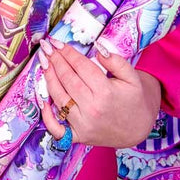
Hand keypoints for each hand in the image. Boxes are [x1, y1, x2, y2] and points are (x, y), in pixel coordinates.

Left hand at [38, 37, 161, 148]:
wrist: (137, 129)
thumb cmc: (133, 100)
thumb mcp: (132, 77)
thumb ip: (116, 61)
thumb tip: (98, 48)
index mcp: (106, 92)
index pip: (81, 66)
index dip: (67, 53)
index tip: (57, 42)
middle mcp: (92, 109)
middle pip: (67, 79)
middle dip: (55, 61)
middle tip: (46, 47)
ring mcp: (83, 124)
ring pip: (59, 98)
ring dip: (48, 78)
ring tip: (43, 62)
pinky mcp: (78, 136)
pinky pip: (57, 128)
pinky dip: (47, 116)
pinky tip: (42, 100)